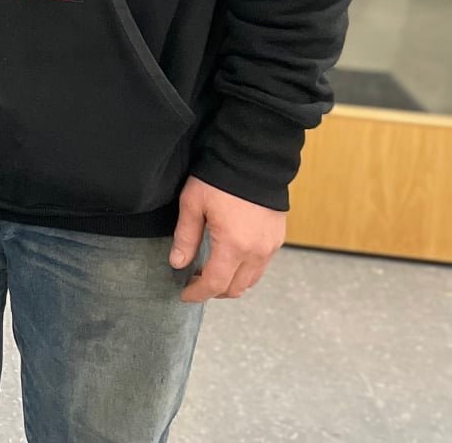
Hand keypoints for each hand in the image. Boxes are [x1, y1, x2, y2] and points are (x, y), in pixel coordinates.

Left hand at [170, 175, 284, 302]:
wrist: (254, 160)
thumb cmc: (219, 179)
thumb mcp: (193, 204)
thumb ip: (185, 237)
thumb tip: (177, 264)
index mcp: (234, 246)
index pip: (215, 284)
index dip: (198, 294)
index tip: (184, 295)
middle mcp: (256, 252)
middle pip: (235, 288)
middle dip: (213, 291)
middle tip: (194, 282)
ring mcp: (270, 247)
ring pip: (251, 280)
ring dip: (230, 283)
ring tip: (210, 271)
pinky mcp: (277, 238)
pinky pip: (261, 266)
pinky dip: (244, 271)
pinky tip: (229, 258)